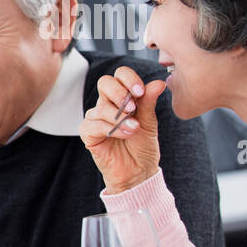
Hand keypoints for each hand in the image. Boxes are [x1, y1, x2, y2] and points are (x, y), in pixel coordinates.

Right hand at [79, 67, 164, 193]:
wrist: (138, 171)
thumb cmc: (143, 146)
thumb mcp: (150, 122)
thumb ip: (149, 102)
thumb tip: (158, 82)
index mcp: (121, 98)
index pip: (119, 76)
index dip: (128, 78)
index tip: (140, 92)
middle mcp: (106, 105)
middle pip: (104, 83)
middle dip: (120, 92)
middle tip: (133, 108)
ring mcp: (95, 119)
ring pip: (100, 107)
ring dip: (120, 117)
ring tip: (134, 128)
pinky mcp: (88, 135)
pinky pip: (94, 125)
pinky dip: (112, 129)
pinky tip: (126, 135)